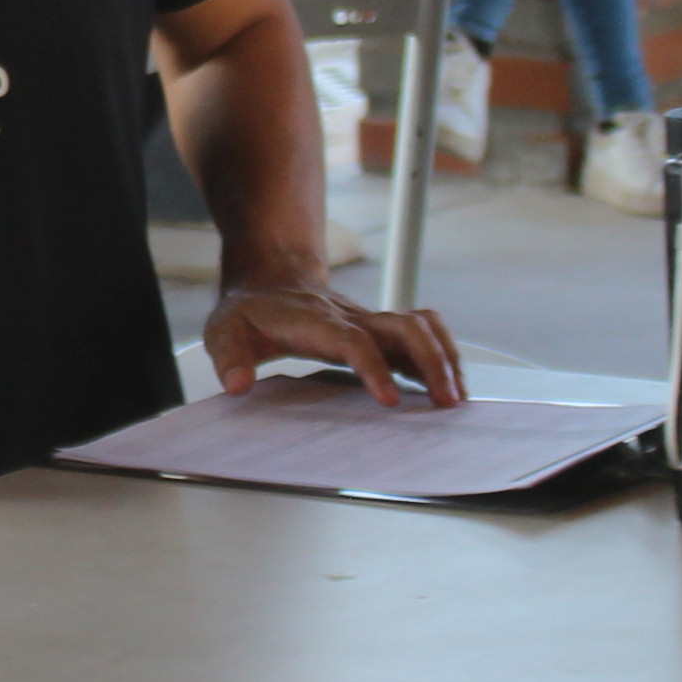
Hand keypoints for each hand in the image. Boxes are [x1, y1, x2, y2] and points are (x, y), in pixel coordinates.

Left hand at [207, 280, 469, 408]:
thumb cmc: (249, 312)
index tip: (391, 400)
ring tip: (457, 397)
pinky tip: (450, 383)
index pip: (353, 341)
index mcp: (316, 322)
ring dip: (444, 357)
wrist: (268, 278)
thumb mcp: (224, 331)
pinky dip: (443, 353)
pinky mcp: (380, 329)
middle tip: (445, 402)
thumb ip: (228, 358)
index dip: (375, 368)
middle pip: (403, 328)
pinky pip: (423, 332)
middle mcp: (350, 317)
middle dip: (430, 362)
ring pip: (420, 327)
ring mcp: (369, 321)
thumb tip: (237, 385)